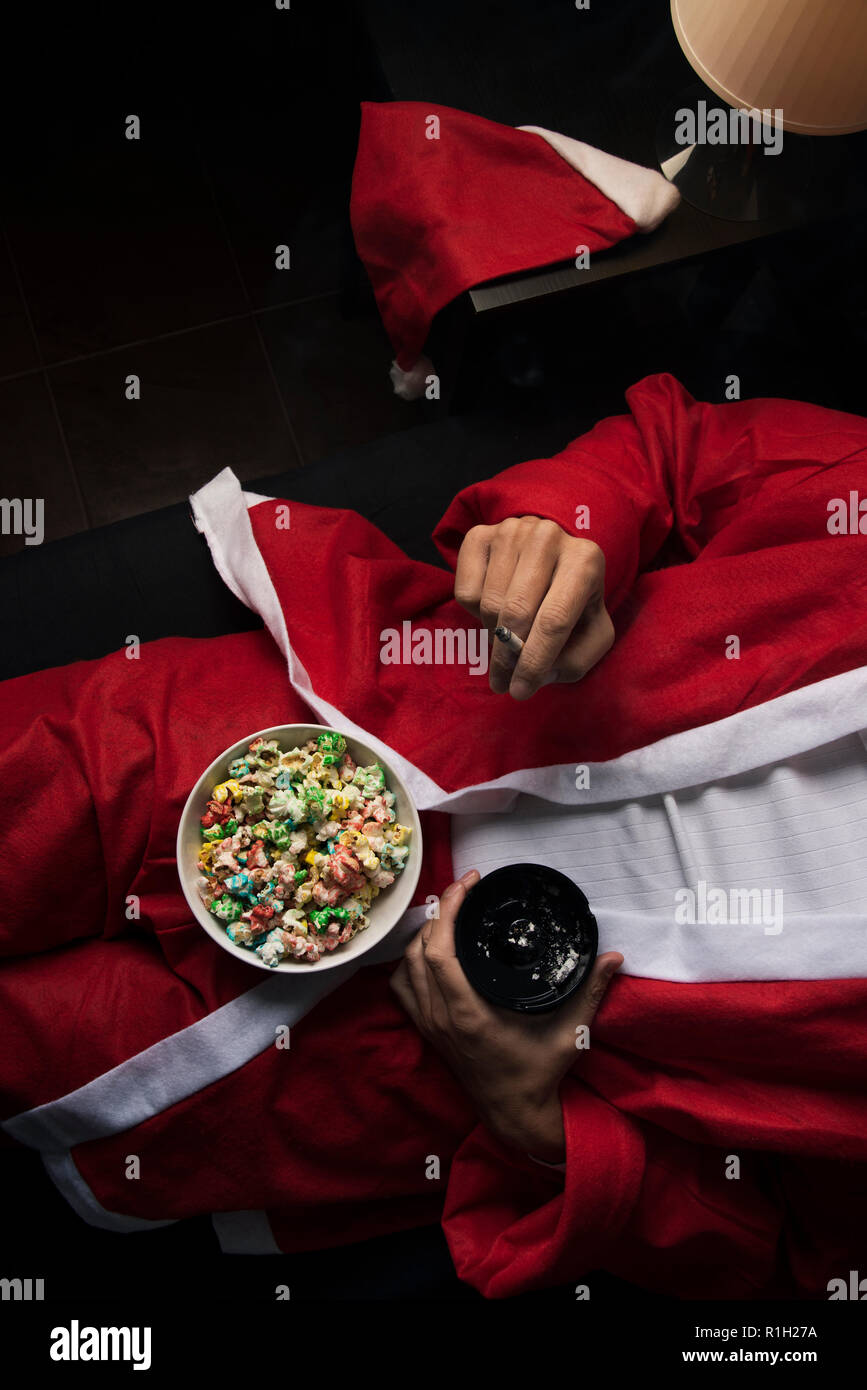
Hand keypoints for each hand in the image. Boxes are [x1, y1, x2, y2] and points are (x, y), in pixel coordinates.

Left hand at [389, 870, 623, 1162]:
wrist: (515, 1115)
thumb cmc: (539, 1075)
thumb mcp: (570, 1034)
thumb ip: (590, 992)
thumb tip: (615, 958)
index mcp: (467, 1014)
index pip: (440, 951)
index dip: (449, 910)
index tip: (469, 884)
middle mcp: (440, 1017)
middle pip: (419, 950)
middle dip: (438, 912)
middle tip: (465, 890)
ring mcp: (430, 1026)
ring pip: (405, 967)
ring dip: (422, 935)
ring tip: (449, 913)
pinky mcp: (428, 1032)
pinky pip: (402, 989)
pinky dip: (409, 965)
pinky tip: (430, 952)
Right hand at [454, 516, 614, 699]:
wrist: (552, 553)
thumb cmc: (575, 599)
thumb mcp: (593, 631)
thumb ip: (577, 659)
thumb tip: (540, 674)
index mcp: (586, 560)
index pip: (555, 619)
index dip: (534, 661)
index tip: (519, 691)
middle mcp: (548, 537)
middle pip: (517, 612)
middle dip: (508, 657)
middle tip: (504, 682)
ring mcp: (511, 531)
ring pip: (489, 603)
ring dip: (495, 632)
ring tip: (511, 633)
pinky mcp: (479, 534)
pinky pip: (466, 591)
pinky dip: (476, 611)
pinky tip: (496, 605)